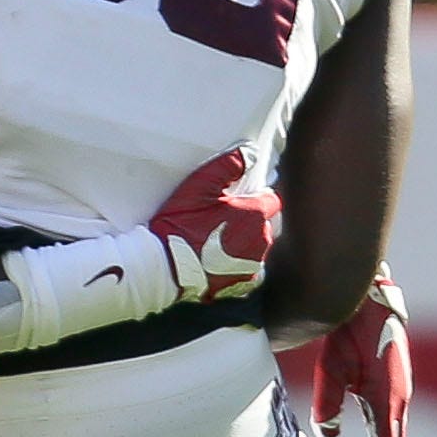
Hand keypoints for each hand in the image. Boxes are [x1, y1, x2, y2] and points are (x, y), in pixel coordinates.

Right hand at [150, 147, 279, 305]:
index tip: (237, 200)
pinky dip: (236, 266)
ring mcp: (253, 264)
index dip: (255, 198)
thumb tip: (250, 152)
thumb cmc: (181, 224)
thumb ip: (228, 165)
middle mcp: (262, 240)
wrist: (165, 267)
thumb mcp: (199, 186)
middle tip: (222, 222)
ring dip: (244, 244)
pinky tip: (217, 263)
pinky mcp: (242, 284)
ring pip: (257, 248)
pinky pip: (247, 270)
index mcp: (256, 214)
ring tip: (217, 244)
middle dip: (250, 222)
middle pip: (265, 225)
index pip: (271, 200)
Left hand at [312, 268, 411, 436]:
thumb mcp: (331, 370)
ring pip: (396, 435)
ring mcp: (401, 390)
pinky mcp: (396, 381)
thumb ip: (328, 406)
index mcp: (388, 402)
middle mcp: (401, 400)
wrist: (369, 299)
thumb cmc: (348, 333)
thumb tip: (329, 436)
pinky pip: (392, 419)